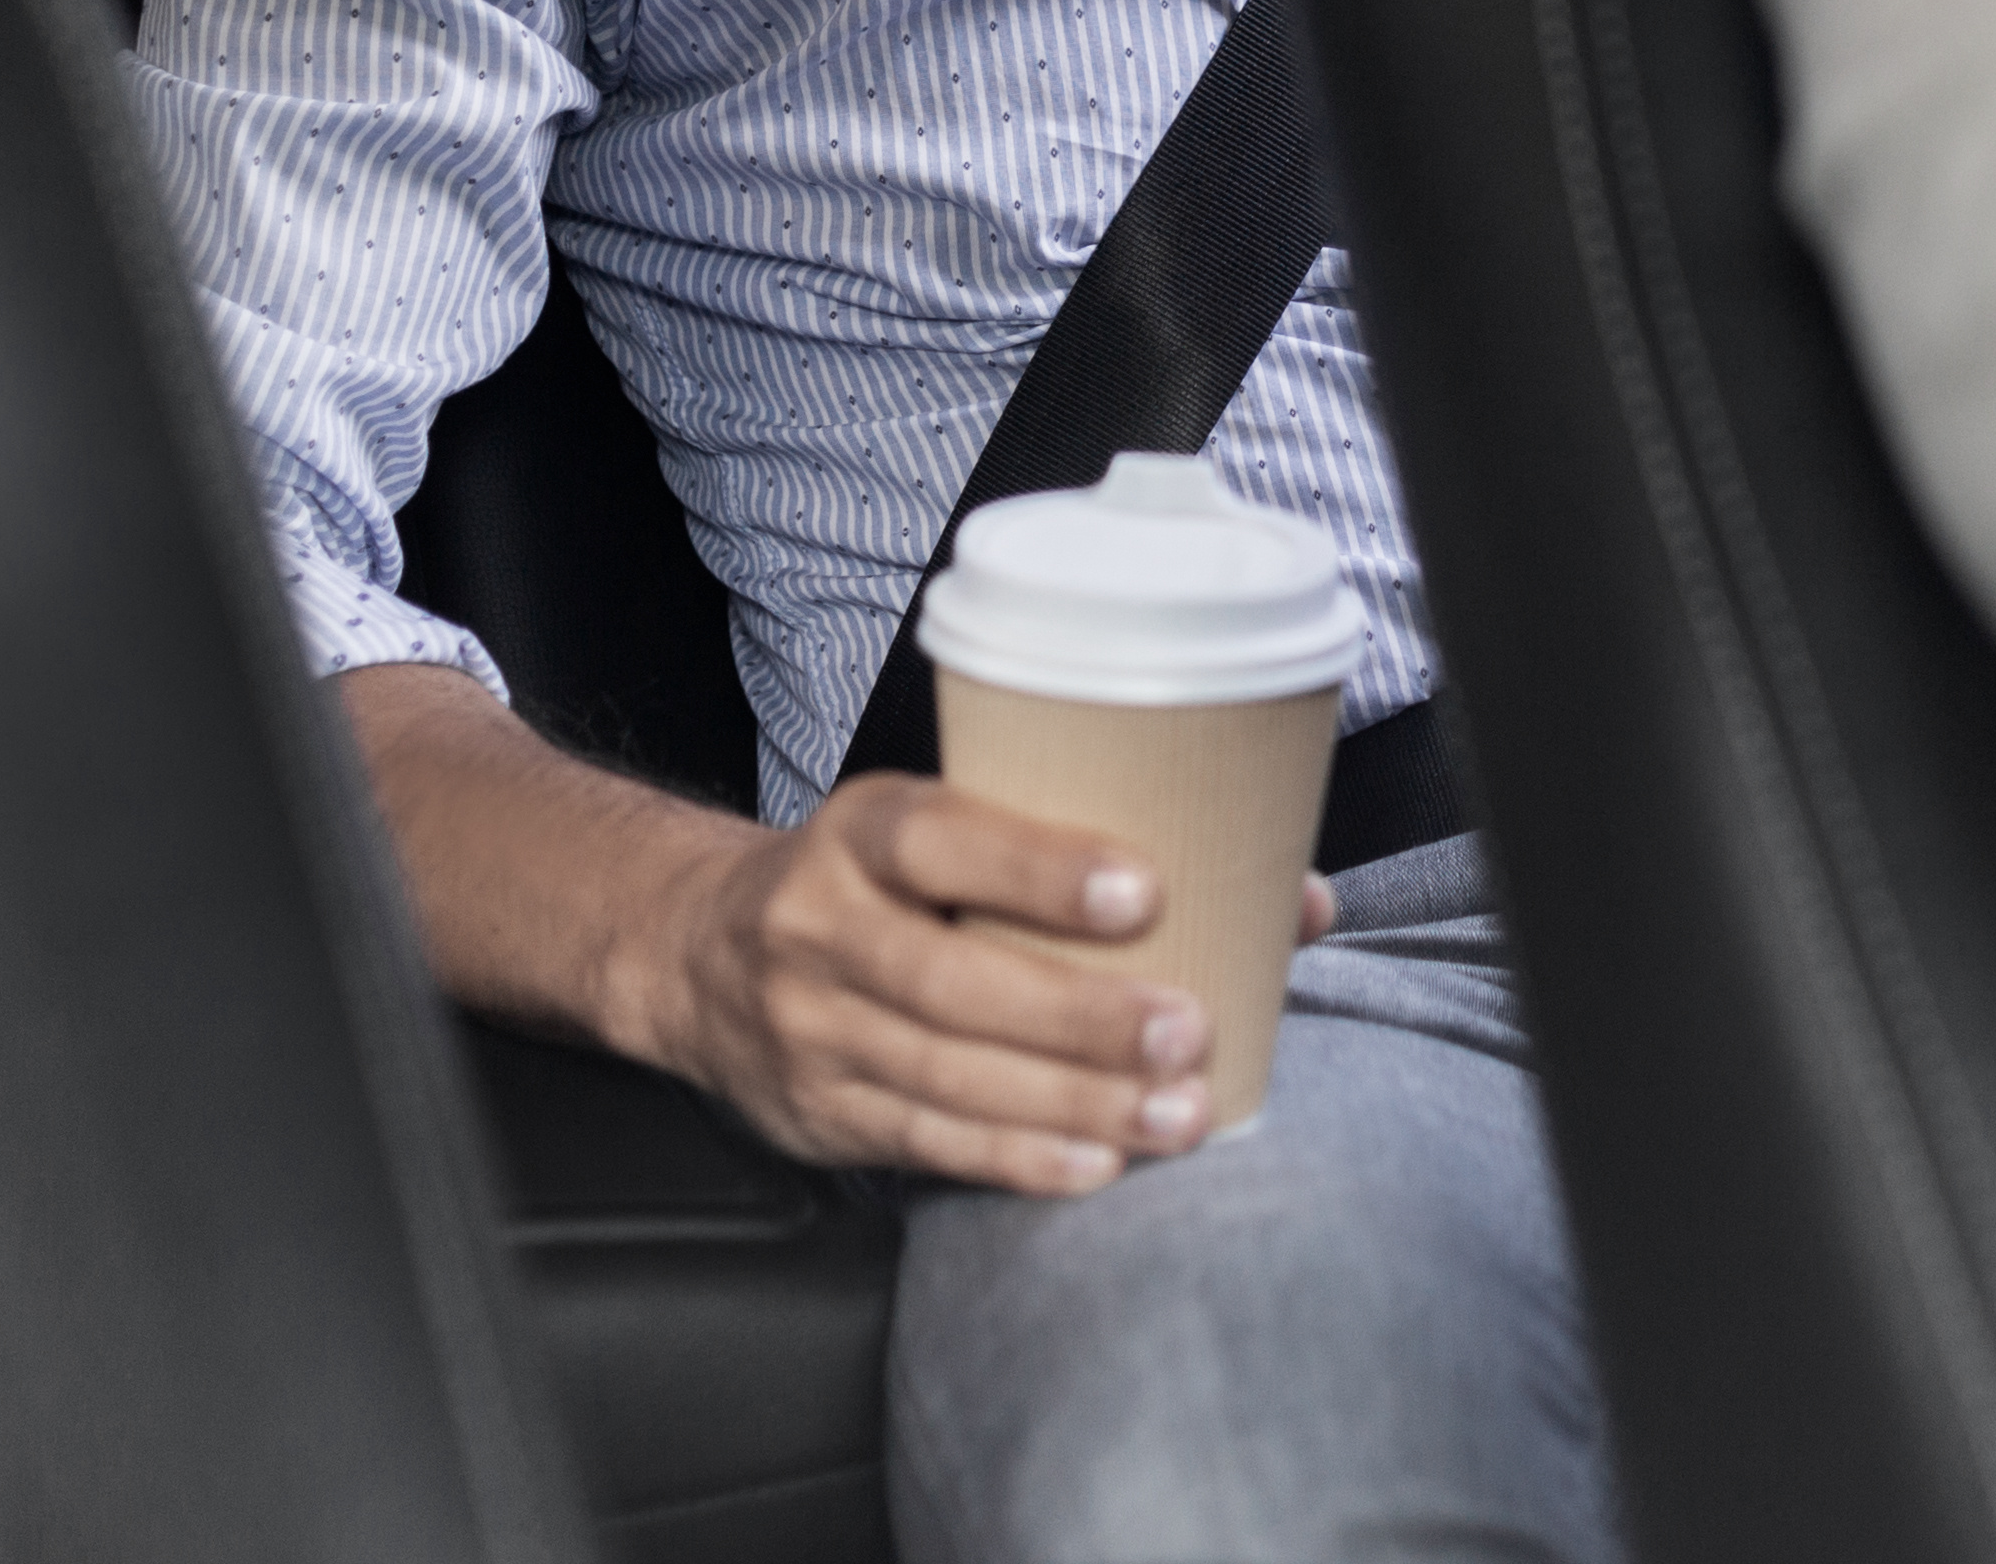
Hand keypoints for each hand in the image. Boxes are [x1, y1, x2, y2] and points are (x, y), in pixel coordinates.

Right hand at [618, 773, 1228, 1192]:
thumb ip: (1098, 857)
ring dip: (1069, 1102)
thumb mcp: (952, 830)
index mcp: (864, 832)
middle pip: (952, 982)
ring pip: (946, 1074)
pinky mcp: (817, 1112)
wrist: (698, 951)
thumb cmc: (882, 883)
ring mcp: (810, 1027)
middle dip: (1079, 1015)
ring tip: (1174, 1113)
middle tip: (1188, 1031)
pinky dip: (1016, 1157)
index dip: (1041, 869)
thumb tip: (1297, 901)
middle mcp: (821, 926)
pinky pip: (925, 1140)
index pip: (945, 842)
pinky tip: (1095, 1163)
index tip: (1144, 890)